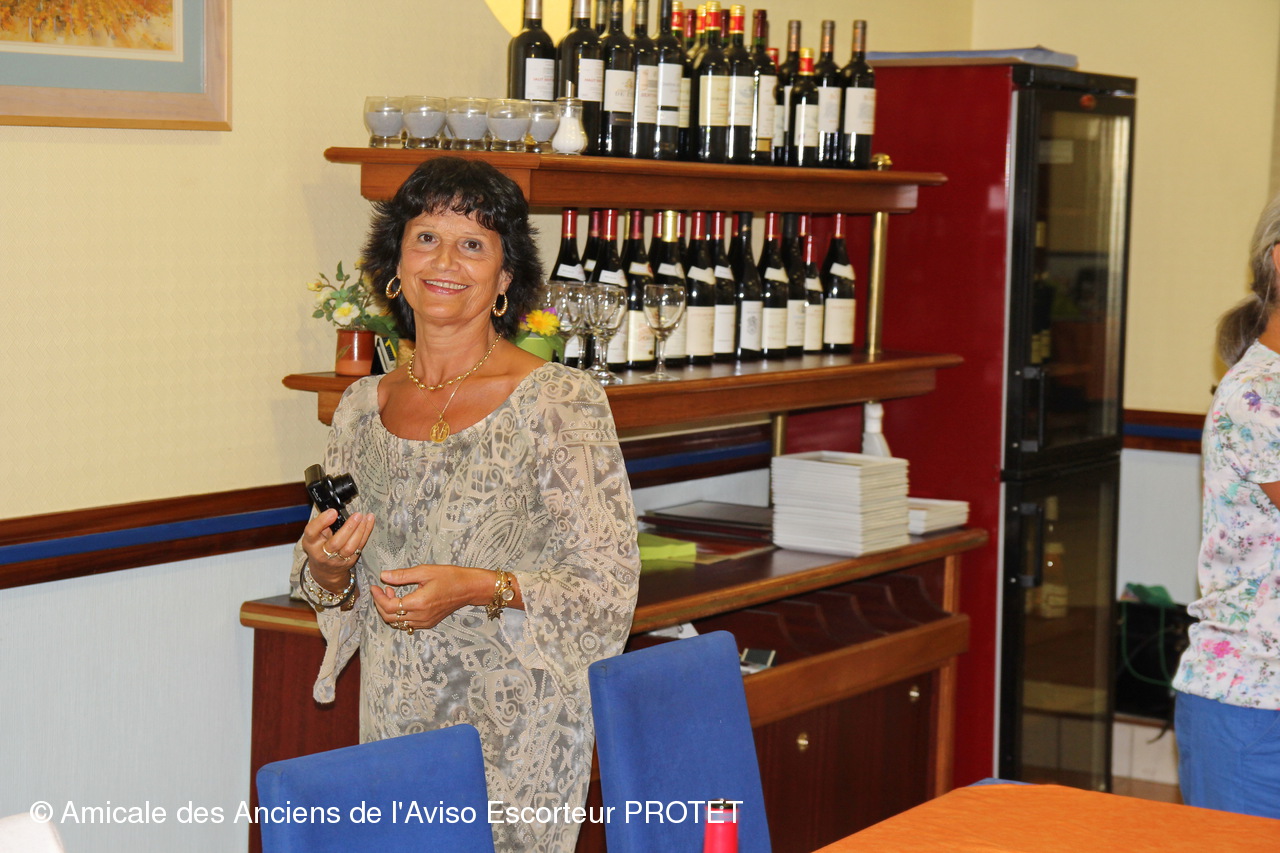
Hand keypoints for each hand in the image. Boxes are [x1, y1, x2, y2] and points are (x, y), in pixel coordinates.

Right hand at [301, 510, 374, 589]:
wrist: (326, 570)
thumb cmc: (320, 547)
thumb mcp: (315, 535)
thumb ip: (322, 524)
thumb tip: (336, 511)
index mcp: (310, 543)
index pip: (311, 532)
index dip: (321, 521)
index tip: (333, 512)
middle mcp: (322, 554)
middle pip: (335, 542)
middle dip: (348, 527)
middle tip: (357, 515)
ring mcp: (337, 560)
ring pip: (350, 547)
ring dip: (360, 531)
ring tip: (364, 518)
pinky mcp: (349, 561)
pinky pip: (359, 547)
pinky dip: (366, 533)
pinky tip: (369, 522)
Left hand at [371, 564, 496, 631]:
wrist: (469, 588)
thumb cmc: (450, 576)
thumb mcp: (425, 571)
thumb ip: (402, 575)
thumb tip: (383, 576)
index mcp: (419, 603)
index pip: (389, 606)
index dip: (378, 597)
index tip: (374, 586)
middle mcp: (421, 616)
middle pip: (390, 618)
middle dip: (381, 604)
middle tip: (382, 589)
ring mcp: (425, 622)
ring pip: (397, 623)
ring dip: (390, 610)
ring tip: (392, 593)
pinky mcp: (429, 623)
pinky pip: (407, 624)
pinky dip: (400, 615)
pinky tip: (403, 601)